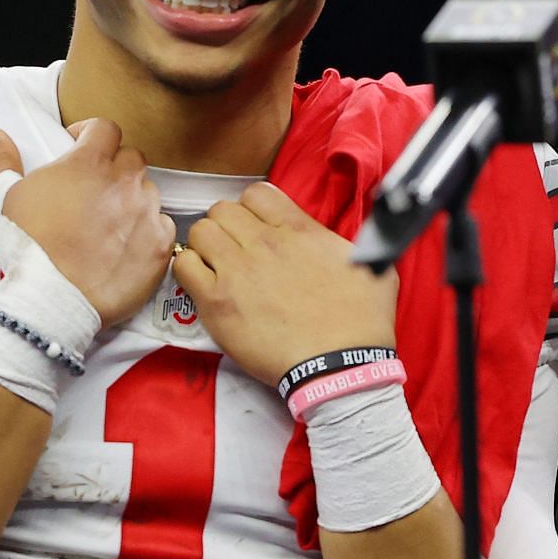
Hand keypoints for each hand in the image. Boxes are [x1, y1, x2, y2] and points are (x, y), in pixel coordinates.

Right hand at [0, 120, 173, 326]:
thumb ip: (1, 160)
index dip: (92, 134)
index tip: (80, 146)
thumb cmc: (28, 246)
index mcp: (89, 163)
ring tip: (108, 222)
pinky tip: (126, 246)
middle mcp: (125, 182)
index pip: (105, 128)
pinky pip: (163, 227)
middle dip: (114, 167)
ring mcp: (147, 213)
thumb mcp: (6, 198)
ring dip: (132, 200)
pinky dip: (148, 232)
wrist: (53, 297)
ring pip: (148, 193)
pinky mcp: (161, 245)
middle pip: (131, 159)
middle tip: (94, 188)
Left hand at [173, 182, 398, 386]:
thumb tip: (365, 237)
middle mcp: (264, 242)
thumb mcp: (373, 266)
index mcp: (298, 230)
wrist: (340, 365)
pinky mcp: (216, 301)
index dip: (253, 209)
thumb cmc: (361, 322)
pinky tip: (205, 285)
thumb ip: (359, 242)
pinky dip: (190, 270)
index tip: (258, 228)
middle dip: (227, 227)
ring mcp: (237, 270)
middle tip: (237, 251)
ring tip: (218, 267)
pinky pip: (183, 265)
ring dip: (206, 246)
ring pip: (200, 231)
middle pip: (222, 210)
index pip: (256, 193)